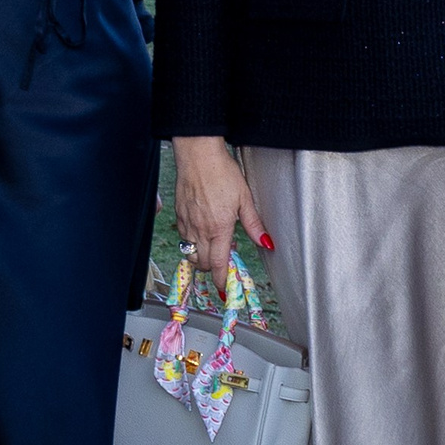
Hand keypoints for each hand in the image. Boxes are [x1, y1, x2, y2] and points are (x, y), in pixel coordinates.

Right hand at [173, 134, 267, 274]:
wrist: (198, 154)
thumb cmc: (221, 172)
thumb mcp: (245, 198)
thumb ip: (254, 224)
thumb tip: (266, 243)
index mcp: (218, 228)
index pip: (217, 264)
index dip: (220, 281)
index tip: (223, 290)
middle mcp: (200, 229)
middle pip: (202, 263)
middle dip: (212, 268)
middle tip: (224, 260)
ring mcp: (187, 222)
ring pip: (190, 252)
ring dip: (201, 256)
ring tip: (213, 246)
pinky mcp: (178, 214)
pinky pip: (183, 237)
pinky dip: (191, 241)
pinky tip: (201, 230)